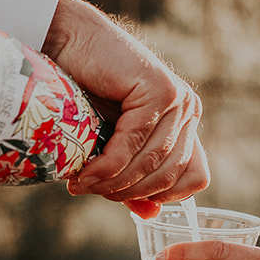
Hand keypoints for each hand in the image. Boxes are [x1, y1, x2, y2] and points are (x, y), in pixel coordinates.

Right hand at [42, 0, 208, 216]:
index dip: (159, 196)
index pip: (193, 178)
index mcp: (185, 124)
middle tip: (90, 190)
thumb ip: (132, 176)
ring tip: (81, 184)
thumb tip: (151, 215)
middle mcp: (189, 111)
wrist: (66, 44)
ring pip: (152, 163)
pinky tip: (84, 172)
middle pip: (170, 175)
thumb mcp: (111, 144)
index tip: (121, 198)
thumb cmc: (85, 92)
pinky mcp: (160, 90)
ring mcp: (178, 99)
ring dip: (113, 182)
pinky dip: (107, 165)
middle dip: (127, 192)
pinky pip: (135, 144)